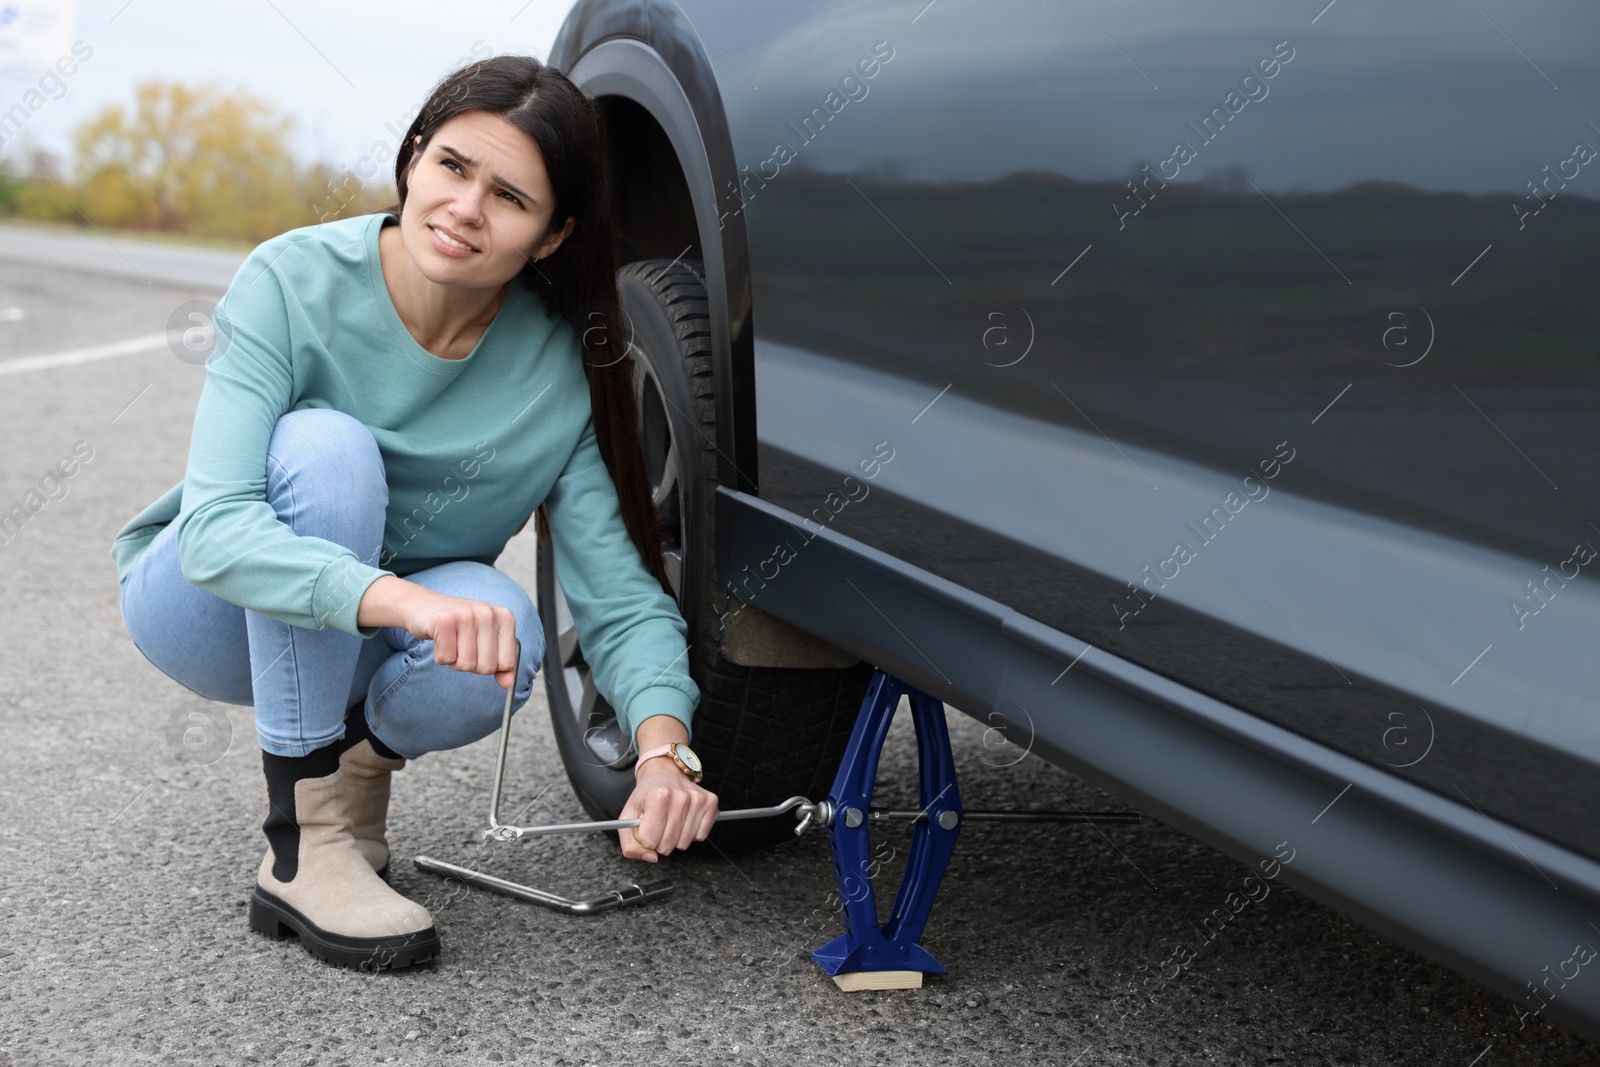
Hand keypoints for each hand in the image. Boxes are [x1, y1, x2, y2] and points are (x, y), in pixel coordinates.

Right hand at [396, 581, 518, 689]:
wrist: (423, 606)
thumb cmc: (458, 625)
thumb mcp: (485, 640)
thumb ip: (500, 662)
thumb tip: (507, 684)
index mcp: (505, 617)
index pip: (508, 663)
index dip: (490, 665)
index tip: (480, 650)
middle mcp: (488, 613)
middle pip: (487, 667)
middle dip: (471, 665)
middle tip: (462, 645)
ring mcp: (466, 615)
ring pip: (466, 665)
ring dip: (454, 660)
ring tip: (451, 641)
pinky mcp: (444, 620)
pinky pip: (446, 659)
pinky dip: (440, 656)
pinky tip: (440, 639)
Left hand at [617, 760, 718, 861]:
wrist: (665, 773)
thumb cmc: (647, 795)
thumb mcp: (628, 816)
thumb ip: (629, 844)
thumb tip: (651, 858)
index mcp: (657, 797)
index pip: (650, 841)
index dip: (645, 838)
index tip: (646, 826)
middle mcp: (680, 796)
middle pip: (668, 845)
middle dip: (660, 841)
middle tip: (658, 825)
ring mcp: (697, 799)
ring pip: (685, 843)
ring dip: (676, 838)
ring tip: (671, 821)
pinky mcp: (710, 802)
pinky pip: (701, 835)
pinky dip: (691, 833)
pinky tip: (684, 820)